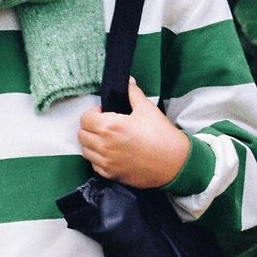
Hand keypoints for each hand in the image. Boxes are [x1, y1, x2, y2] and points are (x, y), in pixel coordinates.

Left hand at [76, 76, 191, 188]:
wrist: (175, 163)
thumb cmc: (161, 135)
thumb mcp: (147, 109)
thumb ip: (133, 93)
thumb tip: (127, 81)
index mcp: (110, 127)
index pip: (85, 118)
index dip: (93, 113)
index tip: (104, 113)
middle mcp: (104, 146)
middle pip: (82, 134)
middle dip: (90, 127)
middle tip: (104, 125)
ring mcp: (106, 163)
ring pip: (85, 151)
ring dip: (92, 143)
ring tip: (107, 139)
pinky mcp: (111, 175)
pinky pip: (94, 165)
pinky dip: (98, 158)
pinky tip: (111, 152)